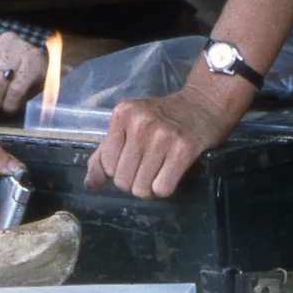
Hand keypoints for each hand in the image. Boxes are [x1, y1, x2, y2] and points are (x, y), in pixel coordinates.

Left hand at [85, 85, 235, 198]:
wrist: (203, 103)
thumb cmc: (164, 117)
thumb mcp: (129, 125)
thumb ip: (105, 154)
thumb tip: (90, 185)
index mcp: (122, 114)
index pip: (107, 165)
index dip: (119, 170)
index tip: (134, 161)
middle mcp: (140, 122)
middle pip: (123, 181)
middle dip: (135, 182)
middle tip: (149, 167)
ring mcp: (162, 135)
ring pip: (142, 188)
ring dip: (150, 188)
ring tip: (161, 170)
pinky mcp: (183, 148)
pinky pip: (162, 189)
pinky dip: (165, 188)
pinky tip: (172, 172)